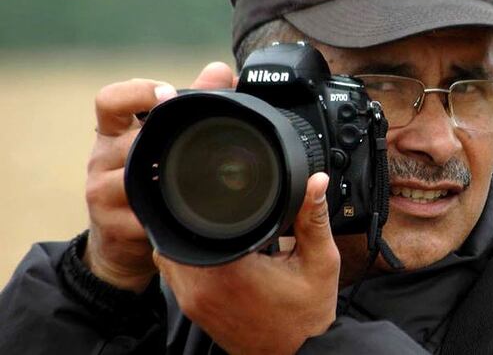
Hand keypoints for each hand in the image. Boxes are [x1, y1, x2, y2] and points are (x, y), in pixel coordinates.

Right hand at [83, 62, 236, 292]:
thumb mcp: (160, 140)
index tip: (168, 94)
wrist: (121, 241)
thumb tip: (223, 71)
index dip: (137, 92)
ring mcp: (101, 192)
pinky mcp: (112, 225)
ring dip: (165, 180)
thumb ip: (191, 103)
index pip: (109, 100)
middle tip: (195, 143)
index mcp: (114, 131)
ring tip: (193, 180)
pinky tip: (184, 214)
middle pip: (129, 141)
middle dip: (163, 142)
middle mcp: (102, 158)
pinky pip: (141, 217)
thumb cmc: (147, 181)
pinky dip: (166, 215)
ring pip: (131, 180)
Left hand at [155, 172, 338, 354]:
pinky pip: (174, 273)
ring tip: (218, 229)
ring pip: (169, 254)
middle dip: (195, 217)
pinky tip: (214, 253)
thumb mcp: (320, 261)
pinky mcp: (193, 310)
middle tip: (223, 209)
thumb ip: (313, 218)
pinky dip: (188, 258)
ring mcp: (193, 302)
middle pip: (177, 233)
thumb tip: (315, 182)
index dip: (204, 202)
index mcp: (230, 270)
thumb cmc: (307, 315)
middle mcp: (202, 288)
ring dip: (188, 238)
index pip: (195, 222)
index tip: (224, 195)